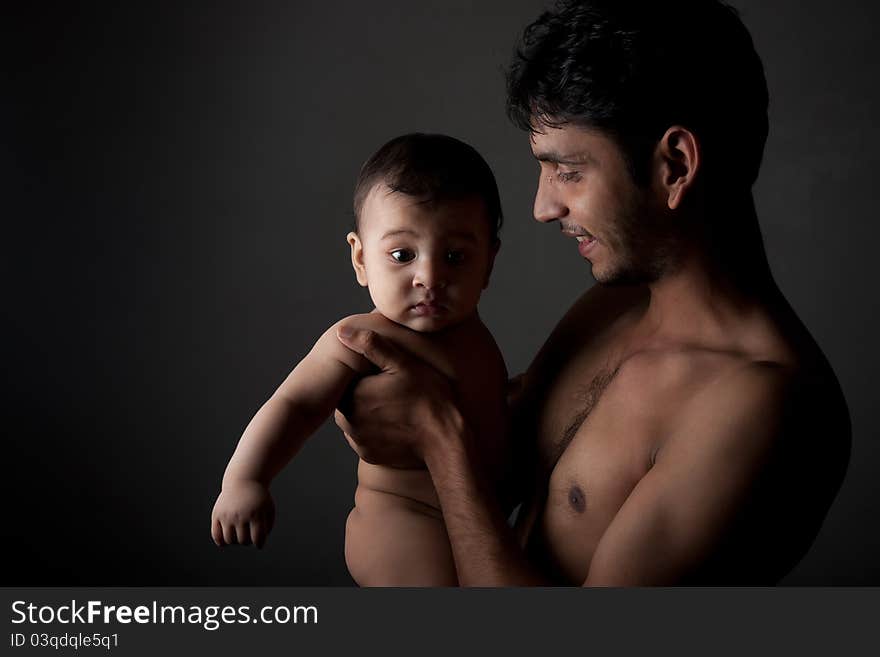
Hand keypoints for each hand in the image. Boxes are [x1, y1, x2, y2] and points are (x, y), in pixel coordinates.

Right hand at [211, 480, 274, 547]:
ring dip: (235, 541)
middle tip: (248, 533)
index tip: (259, 542)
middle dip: (247, 541)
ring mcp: (227, 515)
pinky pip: (216, 535)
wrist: (244, 479)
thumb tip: (258, 545)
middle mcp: (240, 515)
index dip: (259, 544)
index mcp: (255, 514)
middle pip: (243, 541)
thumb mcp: (269, 509)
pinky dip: (221, 541)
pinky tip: (226, 538)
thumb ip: (267, 527)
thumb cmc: (259, 497)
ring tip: (239, 533)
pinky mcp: (217, 514)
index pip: (257, 539)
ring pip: (229, 540)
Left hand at [334, 324, 460, 467]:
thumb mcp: (402, 364)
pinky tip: (396, 424)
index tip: (385, 376)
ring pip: (357, 419)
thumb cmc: (428, 397)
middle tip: (393, 390)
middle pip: (350, 400)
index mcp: (353, 395)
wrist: (445, 439)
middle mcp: (349, 421)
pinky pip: (365, 438)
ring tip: (397, 407)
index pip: (348, 381)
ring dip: (369, 413)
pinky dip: (376, 431)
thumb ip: (370, 345)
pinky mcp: (369, 455)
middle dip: (366, 394)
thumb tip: (342, 331)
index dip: (365, 376)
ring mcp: (358, 440)